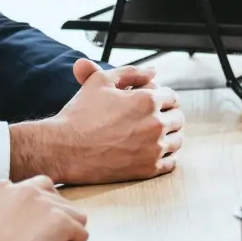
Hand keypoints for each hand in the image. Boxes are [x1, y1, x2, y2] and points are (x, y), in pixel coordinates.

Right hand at [0, 176, 90, 240]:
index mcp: (16, 188)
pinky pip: (82, 236)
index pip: (45, 185)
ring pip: (78, 219)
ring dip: (70, 240)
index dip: (51, 207)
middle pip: (65, 205)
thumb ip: (13, 213)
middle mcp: (35, 191)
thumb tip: (35, 227)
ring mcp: (51, 205)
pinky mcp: (63, 222)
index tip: (47, 227)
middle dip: (61, 228)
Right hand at [8, 59, 184, 184]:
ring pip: (177, 140)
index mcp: (147, 100)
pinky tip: (153, 152)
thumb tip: (154, 71)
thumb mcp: (101, 81)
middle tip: (153, 120)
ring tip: (153, 136)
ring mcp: (153, 148)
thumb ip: (131, 73)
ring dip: (169, 136)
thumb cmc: (79, 114)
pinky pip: (171, 162)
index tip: (153, 104)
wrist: (63, 148)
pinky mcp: (148, 169)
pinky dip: (167, 156)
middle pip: (178, 118)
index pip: (172, 97)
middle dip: (167, 116)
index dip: (162, 98)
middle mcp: (155, 124)